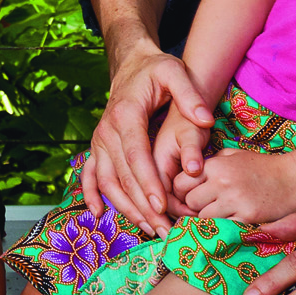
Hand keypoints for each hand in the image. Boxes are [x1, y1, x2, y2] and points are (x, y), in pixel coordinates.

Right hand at [85, 43, 213, 238]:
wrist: (131, 65)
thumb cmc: (155, 70)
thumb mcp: (174, 72)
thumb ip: (190, 95)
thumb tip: (205, 121)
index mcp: (126, 115)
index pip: (136, 156)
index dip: (148, 183)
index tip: (162, 206)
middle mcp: (106, 131)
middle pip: (123, 176)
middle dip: (142, 206)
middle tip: (163, 228)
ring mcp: (99, 141)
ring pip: (107, 182)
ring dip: (125, 208)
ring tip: (148, 228)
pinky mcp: (98, 148)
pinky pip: (90, 176)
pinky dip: (92, 195)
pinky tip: (98, 214)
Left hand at [181, 148, 295, 226]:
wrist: (295, 179)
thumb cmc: (263, 167)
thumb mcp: (234, 155)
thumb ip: (211, 162)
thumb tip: (188, 174)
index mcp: (216, 165)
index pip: (180, 183)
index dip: (182, 193)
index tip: (190, 198)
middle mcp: (222, 182)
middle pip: (190, 202)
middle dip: (195, 207)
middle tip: (206, 209)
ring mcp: (234, 200)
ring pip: (203, 218)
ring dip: (209, 220)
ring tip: (221, 216)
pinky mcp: (247, 217)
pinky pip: (223, 228)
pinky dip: (224, 228)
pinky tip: (232, 223)